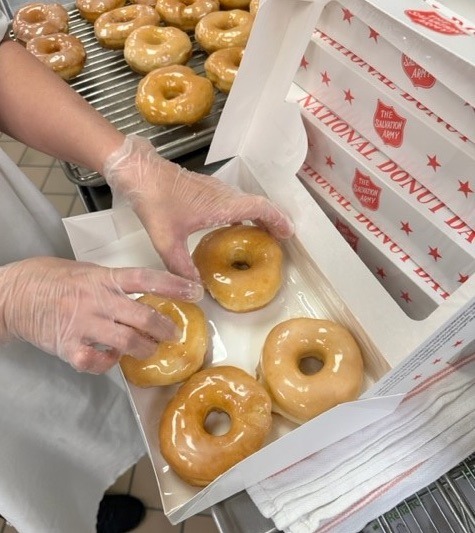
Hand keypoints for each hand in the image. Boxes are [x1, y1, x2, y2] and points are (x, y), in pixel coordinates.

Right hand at [0, 257, 202, 373]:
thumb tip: (146, 295)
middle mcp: (96, 300)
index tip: (194, 291)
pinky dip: (109, 364)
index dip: (173, 285)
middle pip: (142, 316)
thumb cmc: (53, 279)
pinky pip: (96, 362)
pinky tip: (112, 359)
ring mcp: (82, 324)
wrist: (13, 295)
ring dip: (144, 349)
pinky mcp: (67, 346)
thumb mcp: (88, 271)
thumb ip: (115, 284)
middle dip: (164, 328)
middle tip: (174, 334)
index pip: (145, 278)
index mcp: (103, 278)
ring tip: (150, 350)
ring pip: (126, 342)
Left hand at [103, 134, 293, 280]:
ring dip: (258, 215)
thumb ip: (181, 267)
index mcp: (221, 205)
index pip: (260, 207)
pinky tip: (231, 226)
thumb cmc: (154, 200)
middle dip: (272, 220)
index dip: (278, 219)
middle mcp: (223, 194)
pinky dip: (242, 212)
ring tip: (261, 234)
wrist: (138, 171)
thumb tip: (196, 290)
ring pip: (245, 200)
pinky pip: (233, 200)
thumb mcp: (166, 240)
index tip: (288, 233)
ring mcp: (214, 189)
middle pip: (257, 204)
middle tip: (279, 238)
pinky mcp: (204, 189)